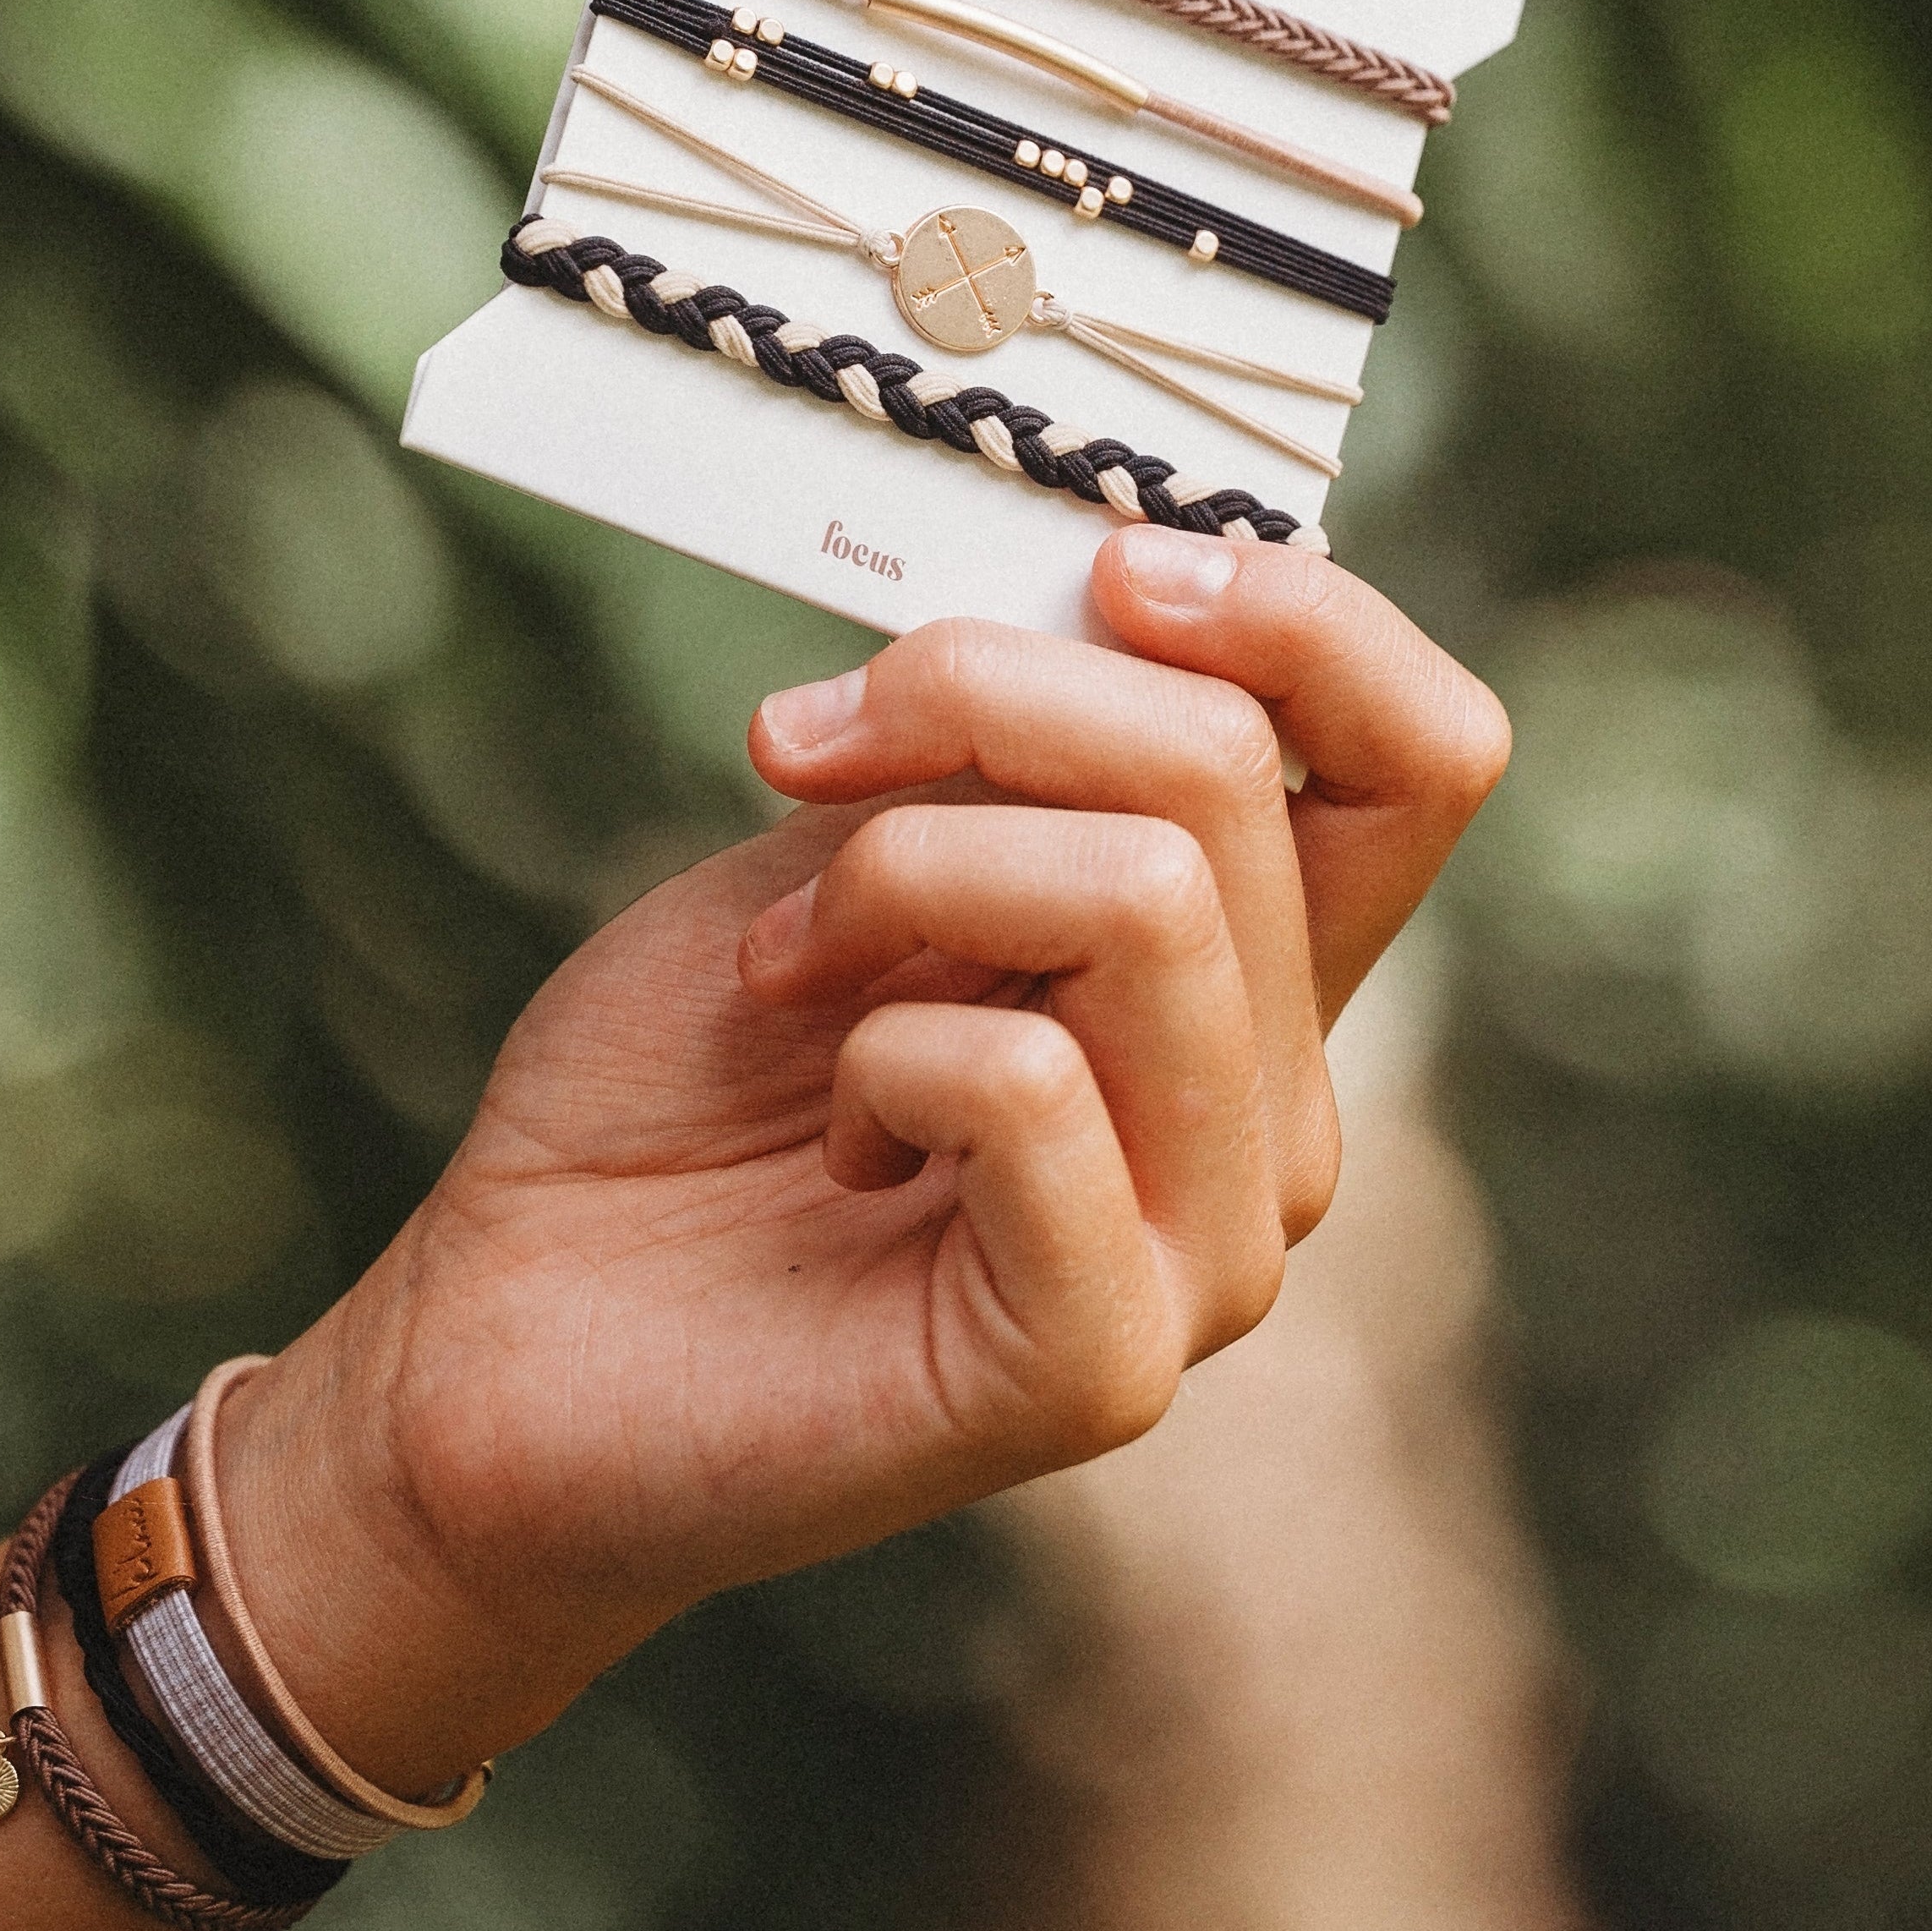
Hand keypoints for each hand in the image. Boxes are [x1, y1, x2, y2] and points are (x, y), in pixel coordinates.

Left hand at [216, 526, 1508, 1790]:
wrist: (510, 1337)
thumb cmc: (679, 1081)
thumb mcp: (851, 836)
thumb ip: (1006, 748)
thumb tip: (1112, 587)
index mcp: (1238, 975)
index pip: (1421, 756)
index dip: (1304, 620)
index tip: (1102, 568)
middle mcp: (1267, 1114)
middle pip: (1233, 776)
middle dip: (976, 693)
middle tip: (796, 750)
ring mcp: (1205, 1252)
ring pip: (1147, 899)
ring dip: (902, 871)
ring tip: (785, 964)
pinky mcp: (1099, 1362)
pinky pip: (1028, 1084)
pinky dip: (881, 1048)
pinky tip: (833, 1133)